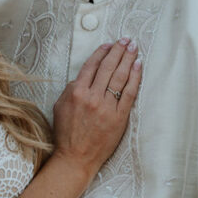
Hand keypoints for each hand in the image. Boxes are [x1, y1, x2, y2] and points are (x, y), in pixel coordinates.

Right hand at [52, 38, 140, 177]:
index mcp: (76, 92)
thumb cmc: (66, 134)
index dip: (101, 53)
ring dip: (128, 59)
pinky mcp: (119, 117)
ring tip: (133, 48)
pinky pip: (129, 93)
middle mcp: (92, 97)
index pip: (91, 66)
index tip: (109, 44)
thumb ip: (70, 89)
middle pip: (108, 67)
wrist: (76, 158)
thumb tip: (82, 77)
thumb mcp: (60, 107)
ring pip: (120, 77)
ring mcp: (106, 107)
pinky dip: (134, 78)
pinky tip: (138, 66)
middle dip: (118, 51)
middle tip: (126, 40)